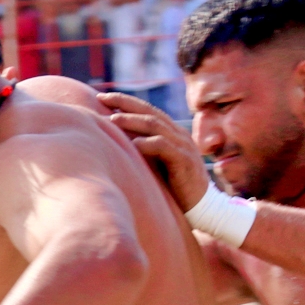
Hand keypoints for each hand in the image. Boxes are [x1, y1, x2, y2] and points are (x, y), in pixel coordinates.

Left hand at [98, 91, 208, 211]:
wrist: (202, 207)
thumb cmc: (176, 187)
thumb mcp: (159, 163)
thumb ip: (146, 149)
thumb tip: (117, 141)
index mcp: (172, 132)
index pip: (148, 110)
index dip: (126, 102)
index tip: (103, 97)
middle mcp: (179, 135)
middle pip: (150, 111)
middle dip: (125, 103)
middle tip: (103, 98)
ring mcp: (183, 146)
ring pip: (155, 125)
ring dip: (132, 121)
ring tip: (113, 119)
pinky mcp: (185, 161)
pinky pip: (164, 146)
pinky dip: (148, 143)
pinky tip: (133, 143)